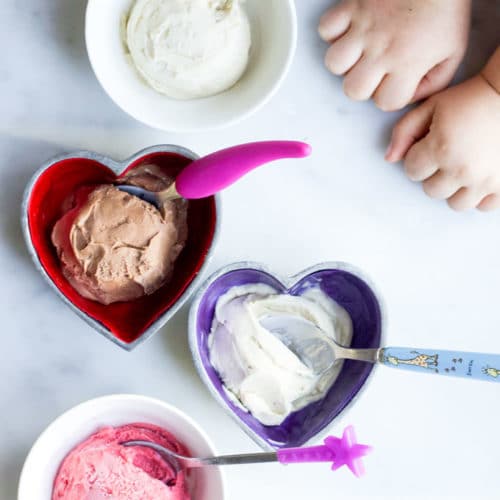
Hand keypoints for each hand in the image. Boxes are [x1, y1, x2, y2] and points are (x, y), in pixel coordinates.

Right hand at [318, 0, 470, 110]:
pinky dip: (333, 33)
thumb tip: (408, 97)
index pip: (385, 103)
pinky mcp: (352, 6)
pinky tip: (349, 32)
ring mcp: (364, 28)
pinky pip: (326, 29)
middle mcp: (382, 49)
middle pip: (353, 91)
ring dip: (344, 62)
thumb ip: (434, 84)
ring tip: (358, 53)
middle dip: (363, 86)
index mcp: (408, 63)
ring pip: (334, 64)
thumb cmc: (445, 10)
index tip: (397, 83)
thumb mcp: (453, 53)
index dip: (390, 97)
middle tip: (374, 72)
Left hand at [386, 72, 499, 210]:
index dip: (418, 158)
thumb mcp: (431, 107)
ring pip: (456, 203)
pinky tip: (481, 177)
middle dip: (435, 175)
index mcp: (440, 148)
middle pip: (431, 190)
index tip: (430, 146)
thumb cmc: (471, 99)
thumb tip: (389, 159)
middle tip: (449, 155)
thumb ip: (404, 132)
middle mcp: (462, 169)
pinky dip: (481, 195)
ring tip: (464, 167)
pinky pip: (484, 206)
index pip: (412, 171)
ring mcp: (486, 180)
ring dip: (456, 189)